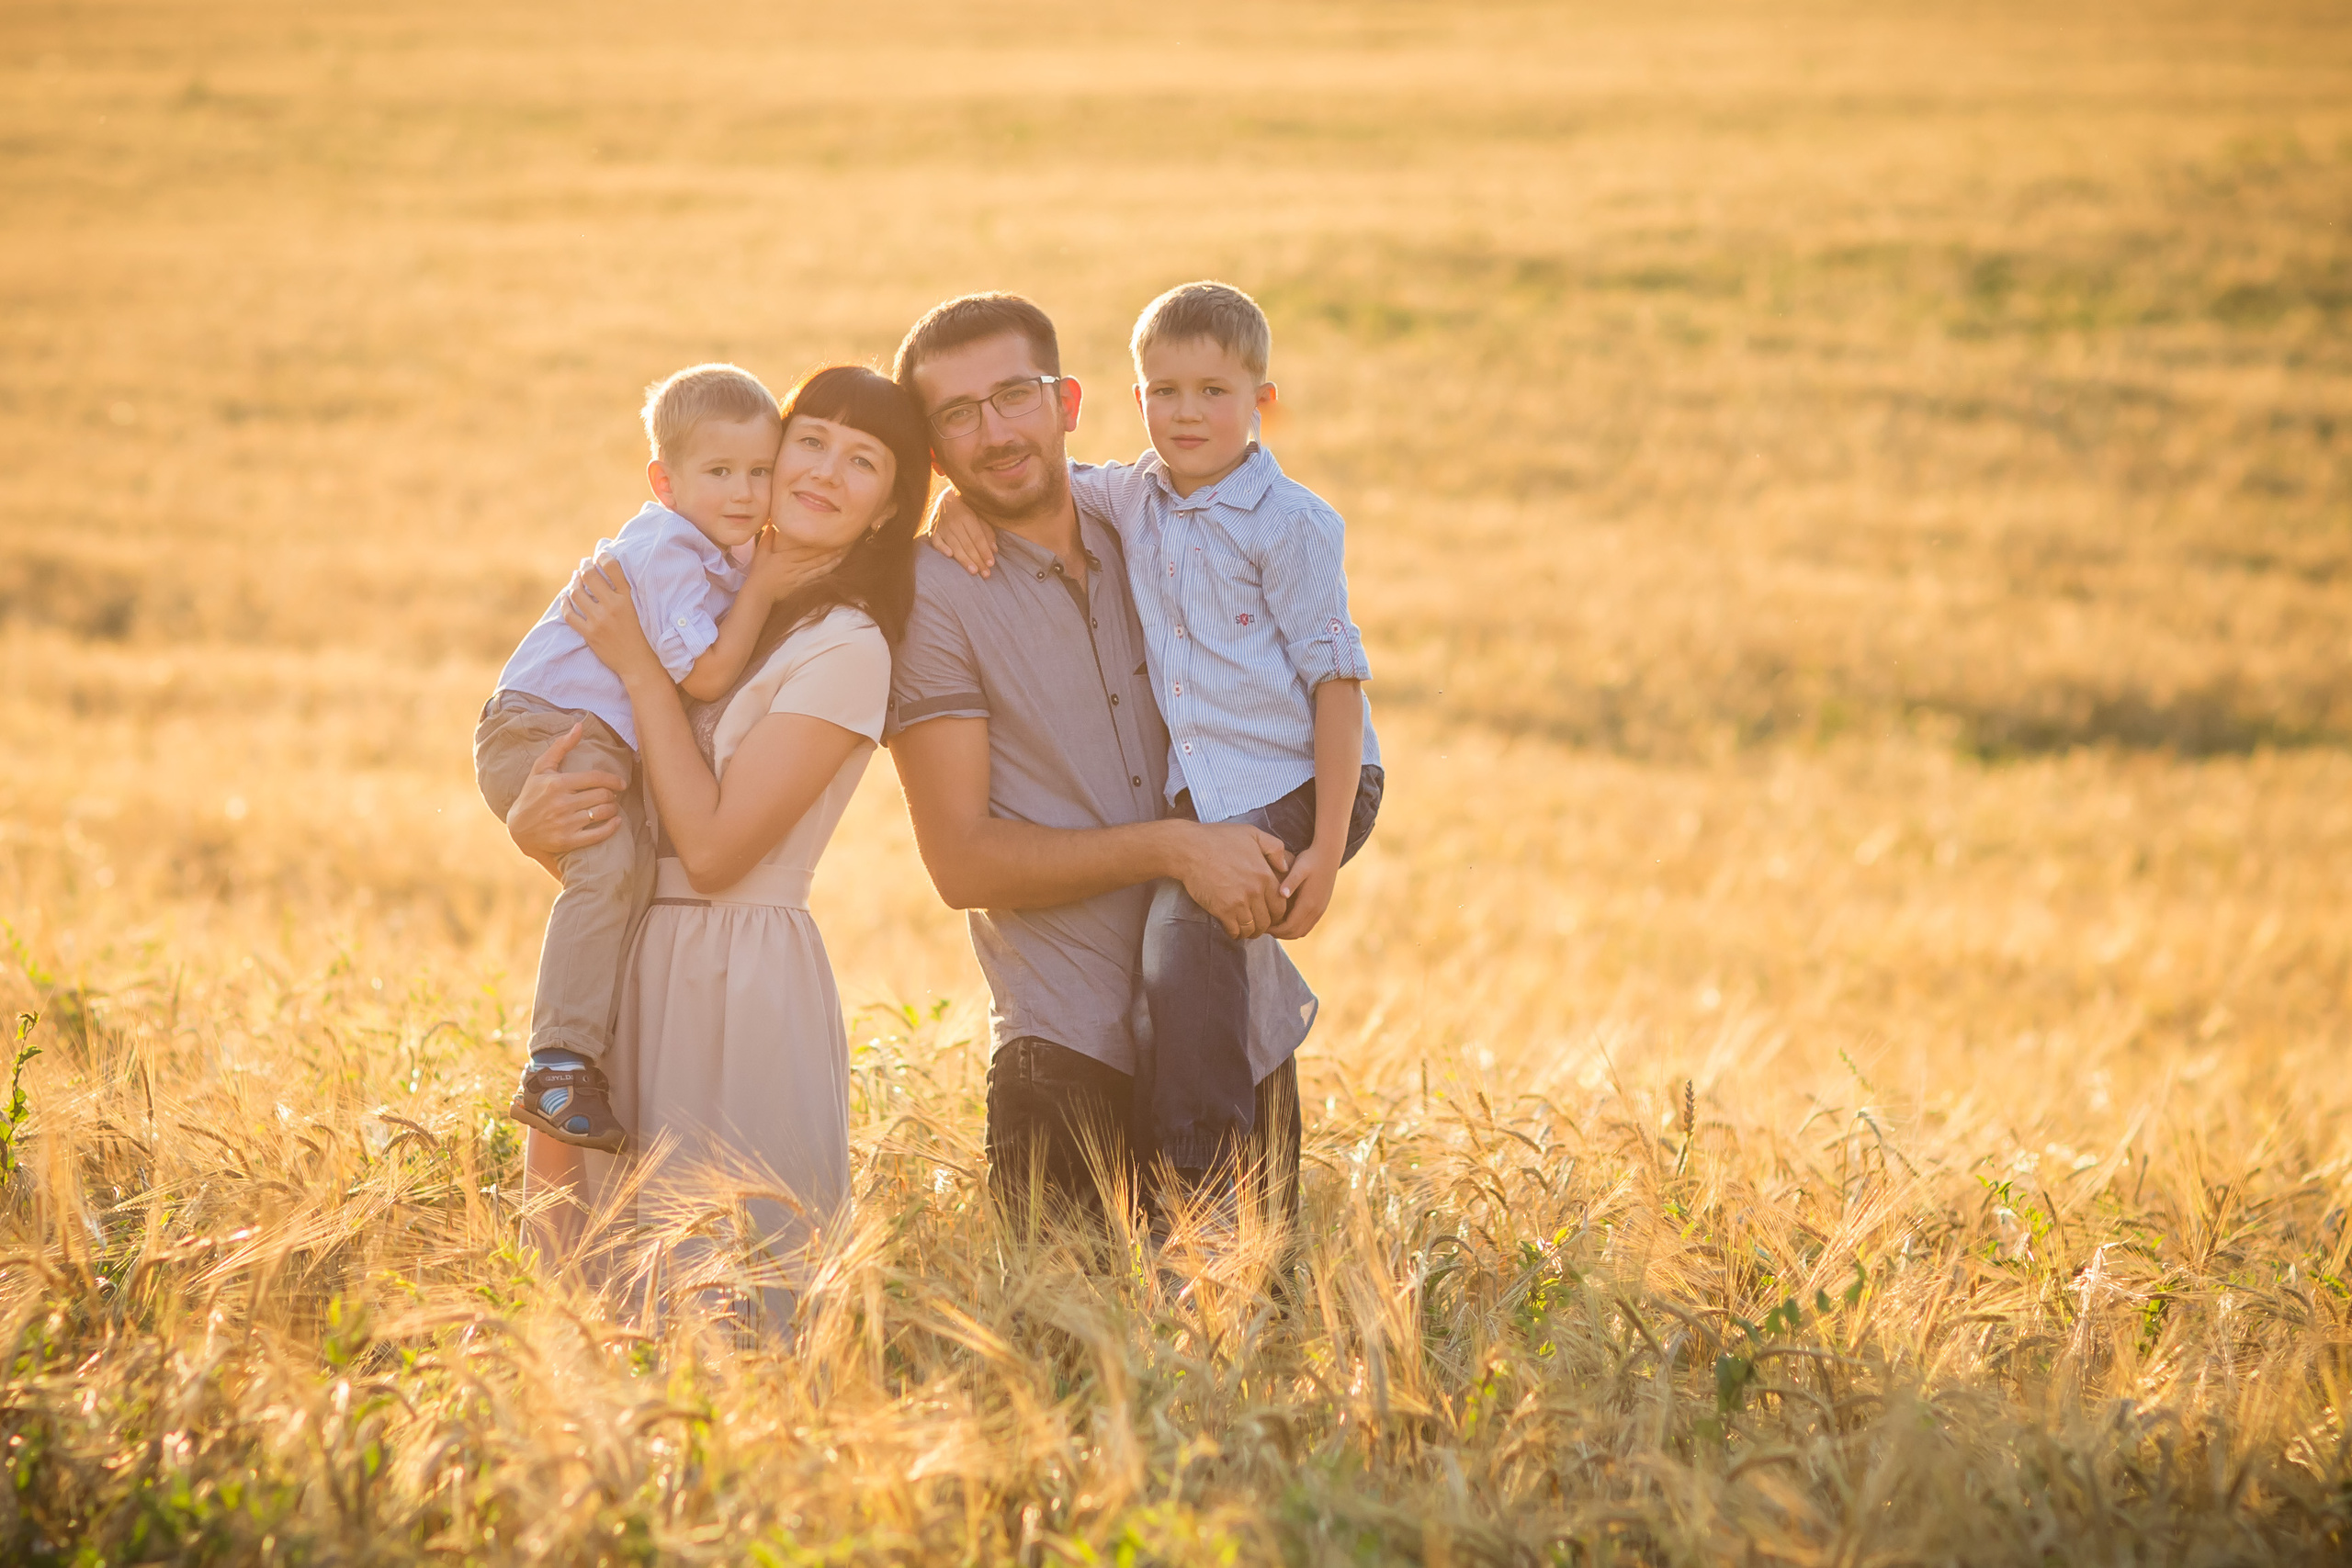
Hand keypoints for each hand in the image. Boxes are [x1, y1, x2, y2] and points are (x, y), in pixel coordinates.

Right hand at [505, 723, 626, 874]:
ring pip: (603, 813)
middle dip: (611, 795)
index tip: (621, 783)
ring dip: (612, 809)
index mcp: (558, 783)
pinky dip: (612, 827)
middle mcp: (562, 803)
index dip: (614, 780)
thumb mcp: (541, 768)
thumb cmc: (532, 793)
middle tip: (611, 796)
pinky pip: (598, 834)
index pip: (596, 778)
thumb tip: (579, 725)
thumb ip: (561, 746)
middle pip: (603, 795)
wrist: (518, 828)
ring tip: (610, 807)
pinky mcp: (567, 840)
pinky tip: (615, 822)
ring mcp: (565, 823)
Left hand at [560, 553, 663, 682]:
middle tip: (583, 564)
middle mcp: (613, 606)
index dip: (602, 556)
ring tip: (575, 579)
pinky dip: (564, 603)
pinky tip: (565, 598)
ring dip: (573, 582)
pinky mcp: (589, 633)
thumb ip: (623, 593)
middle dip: (584, 566)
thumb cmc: (639, 635)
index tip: (598, 556)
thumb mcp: (637, 609)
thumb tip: (605, 572)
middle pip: (590, 576)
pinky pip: (569, 614)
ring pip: (577, 593)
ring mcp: (599, 620)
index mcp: (628, 598)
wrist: (638, 663)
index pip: (612, 567)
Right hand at [742, 522, 842, 605]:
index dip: (820, 544)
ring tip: (843, 554)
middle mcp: (795, 567)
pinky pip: (816, 577)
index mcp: (786, 558)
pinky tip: (834, 568)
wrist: (759, 593)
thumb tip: (773, 522)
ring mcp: (799, 577)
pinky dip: (826, 572)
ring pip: (820, 568)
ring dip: (832, 561)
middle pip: (817, 558)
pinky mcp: (801, 584)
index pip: (807, 549)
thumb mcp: (761, 552)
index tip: (830, 536)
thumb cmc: (759, 572)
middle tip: (845, 544)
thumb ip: (768, 536)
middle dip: (831, 551)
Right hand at [925, 489, 997, 577]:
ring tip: (974, 571)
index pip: (978, 537)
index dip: (985, 551)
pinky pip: (936, 541)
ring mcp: (942, 527)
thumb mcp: (978, 517)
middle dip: (978, 560)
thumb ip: (986, 532)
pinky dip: (942, 547)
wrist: (943, 499)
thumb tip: (994, 550)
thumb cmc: (964, 511)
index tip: (991, 563)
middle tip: (985, 574)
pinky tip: (949, 555)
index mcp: (967, 516)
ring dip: (964, 559)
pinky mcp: (932, 531)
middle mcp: (955, 522)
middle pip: (968, 544)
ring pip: (955, 545)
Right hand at [1173, 821, 1290, 938]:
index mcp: (1264, 875)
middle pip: (1267, 920)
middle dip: (1265, 925)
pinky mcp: (1222, 910)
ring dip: (1250, 932)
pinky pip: (1234, 930)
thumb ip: (1274, 848)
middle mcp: (1255, 891)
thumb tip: (1285, 866)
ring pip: (1252, 928)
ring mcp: (1238, 903)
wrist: (1190, 849)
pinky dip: (1235, 933)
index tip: (1271, 914)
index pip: (1280, 905)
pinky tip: (1233, 930)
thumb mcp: (1252, 833)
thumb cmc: (1219, 838)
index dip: (1277, 913)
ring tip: (1246, 929)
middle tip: (1259, 925)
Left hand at [1269, 839, 1340, 939]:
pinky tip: (1284, 919)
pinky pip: (1308, 926)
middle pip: (1295, 933)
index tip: (1262, 925)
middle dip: (1279, 934)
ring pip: (1302, 931)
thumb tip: (1282, 894)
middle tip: (1264, 927)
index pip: (1289, 927)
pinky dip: (1296, 928)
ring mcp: (1320, 910)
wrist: (1329, 854)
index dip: (1275, 930)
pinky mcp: (1321, 907)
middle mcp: (1316, 910)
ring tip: (1273, 925)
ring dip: (1287, 932)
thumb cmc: (1310, 859)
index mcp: (1308, 903)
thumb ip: (1290, 882)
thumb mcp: (1299, 868)